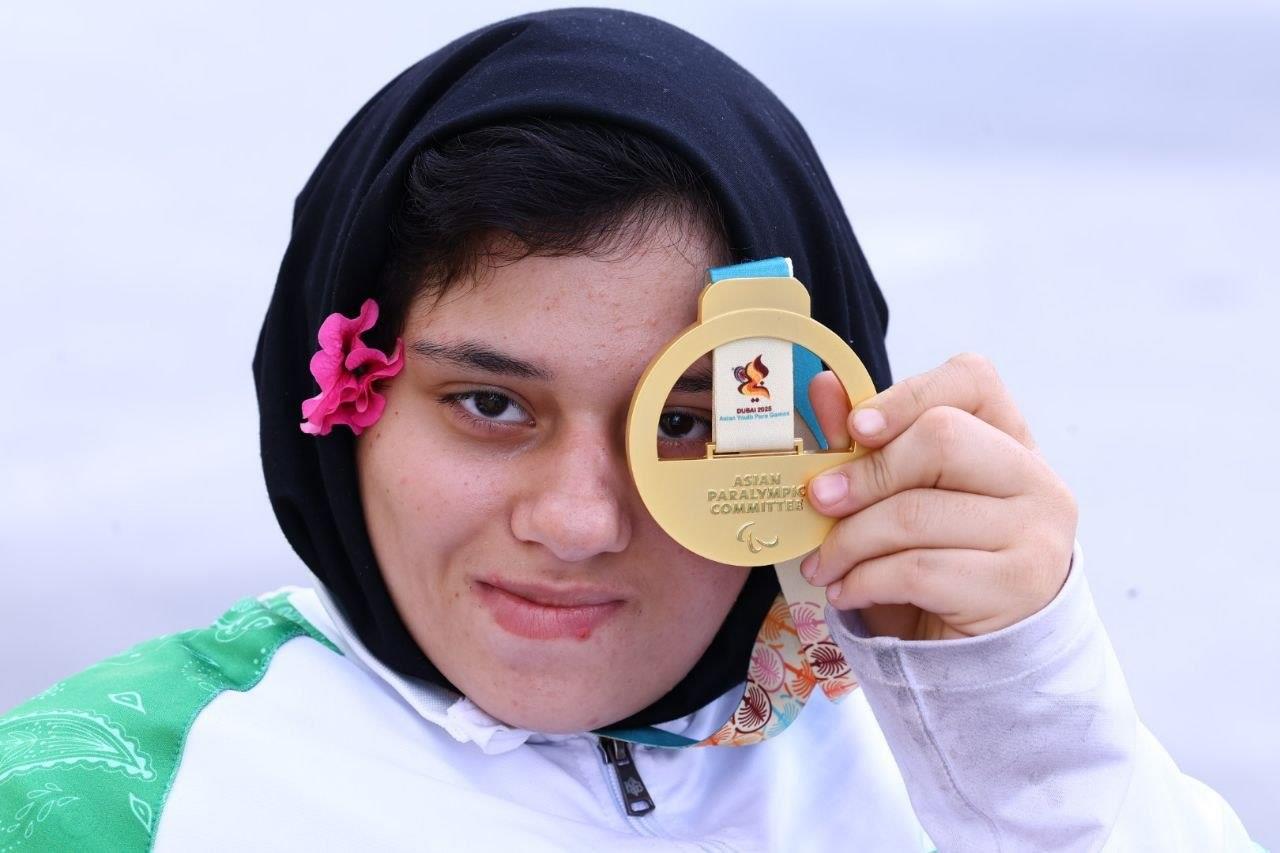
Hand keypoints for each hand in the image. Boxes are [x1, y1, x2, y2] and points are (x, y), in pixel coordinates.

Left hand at [800, 353, 1077, 640]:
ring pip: (917, 511)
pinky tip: (845, 591)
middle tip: (818, 502)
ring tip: (822, 564)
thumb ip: (864, 442)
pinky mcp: (1017, 585)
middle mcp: (1035, 479)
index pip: (973, 380)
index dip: (908, 394)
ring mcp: (1036, 532)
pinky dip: (864, 580)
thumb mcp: (898, 500)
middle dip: (864, 474)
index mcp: (1009, 439)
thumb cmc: (936, 563)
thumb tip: (822, 387)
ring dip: (849, 541)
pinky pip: (917, 568)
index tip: (857, 428)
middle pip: (940, 439)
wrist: (980, 656)